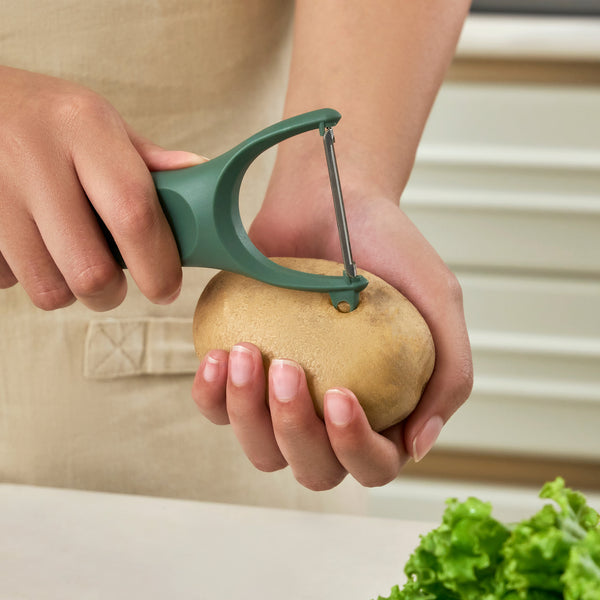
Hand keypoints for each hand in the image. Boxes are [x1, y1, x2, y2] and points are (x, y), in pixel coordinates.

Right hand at [0, 66, 204, 310]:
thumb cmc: (44, 117)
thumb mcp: (98, 122)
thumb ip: (147, 161)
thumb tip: (201, 174)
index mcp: (84, 128)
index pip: (134, 214)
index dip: (158, 265)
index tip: (167, 288)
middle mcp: (34, 156)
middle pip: (91, 270)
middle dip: (111, 293)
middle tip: (113, 283)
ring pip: (49, 289)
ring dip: (68, 289)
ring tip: (68, 258)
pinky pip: (7, 281)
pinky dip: (26, 276)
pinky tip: (27, 243)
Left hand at [192, 180, 472, 489]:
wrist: (332, 199)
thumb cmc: (387, 247)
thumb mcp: (439, 302)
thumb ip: (449, 375)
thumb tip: (416, 447)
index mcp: (385, 408)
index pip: (373, 464)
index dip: (354, 447)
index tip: (340, 394)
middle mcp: (331, 412)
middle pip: (312, 469)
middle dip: (295, 432)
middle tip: (289, 369)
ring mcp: (285, 396)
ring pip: (260, 449)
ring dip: (247, 415)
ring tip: (248, 354)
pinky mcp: (243, 372)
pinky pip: (217, 408)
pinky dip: (212, 395)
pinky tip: (220, 358)